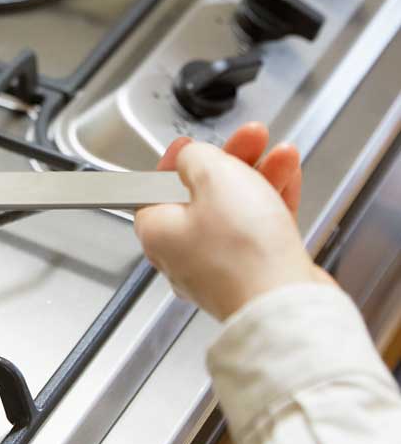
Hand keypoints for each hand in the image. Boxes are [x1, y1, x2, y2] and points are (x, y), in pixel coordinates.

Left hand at [135, 122, 333, 320]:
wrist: (286, 305)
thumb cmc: (242, 251)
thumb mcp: (212, 177)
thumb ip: (196, 158)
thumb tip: (193, 157)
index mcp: (158, 232)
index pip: (154, 189)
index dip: (174, 162)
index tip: (189, 146)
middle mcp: (184, 254)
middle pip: (202, 195)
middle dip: (230, 160)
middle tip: (249, 139)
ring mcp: (222, 268)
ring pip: (237, 210)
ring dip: (258, 175)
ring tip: (280, 152)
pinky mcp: (256, 277)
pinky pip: (260, 230)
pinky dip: (273, 200)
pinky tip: (289, 176)